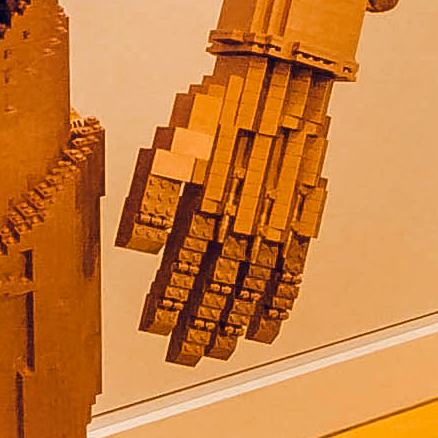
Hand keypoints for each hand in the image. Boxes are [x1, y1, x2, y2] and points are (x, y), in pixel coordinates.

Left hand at [120, 55, 335, 363]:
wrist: (280, 78)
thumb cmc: (221, 104)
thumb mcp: (175, 142)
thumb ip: (157, 198)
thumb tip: (138, 247)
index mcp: (207, 205)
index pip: (184, 272)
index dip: (170, 305)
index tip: (157, 332)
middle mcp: (241, 223)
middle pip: (216, 289)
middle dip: (199, 328)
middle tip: (186, 359)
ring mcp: (273, 225)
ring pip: (251, 288)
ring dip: (234, 323)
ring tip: (221, 353)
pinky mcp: (300, 219)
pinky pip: (290, 271)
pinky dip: (278, 301)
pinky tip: (268, 325)